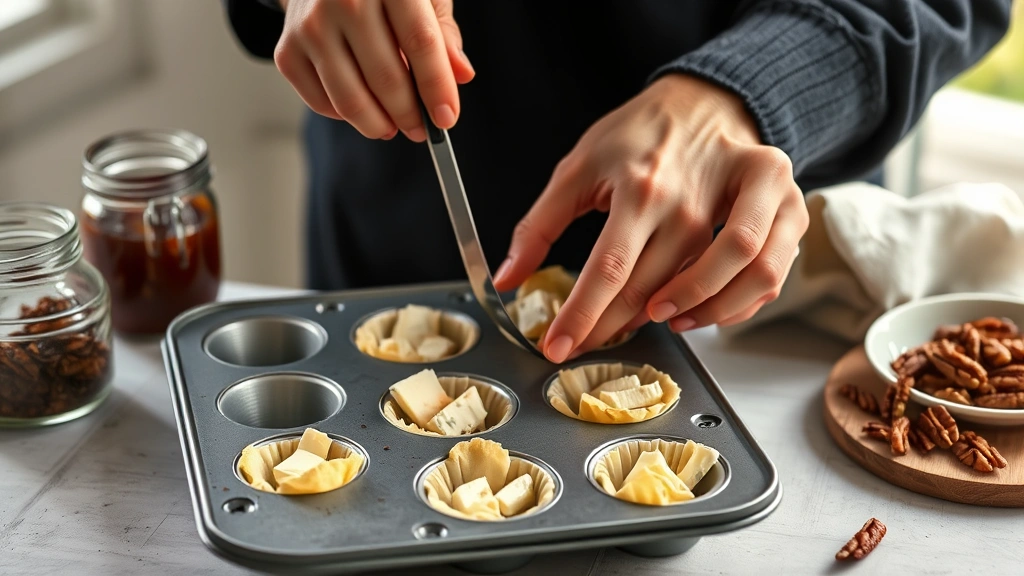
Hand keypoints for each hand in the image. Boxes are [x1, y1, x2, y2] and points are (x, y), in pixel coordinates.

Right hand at [274, 0, 474, 139]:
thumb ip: (442, 33)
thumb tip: (462, 75)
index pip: (421, 43)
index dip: (437, 87)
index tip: (447, 119)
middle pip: (386, 78)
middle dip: (409, 115)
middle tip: (422, 130)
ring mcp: (310, 26)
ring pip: (350, 100)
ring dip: (378, 125)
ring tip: (393, 126)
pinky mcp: (287, 50)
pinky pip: (321, 104)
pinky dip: (346, 117)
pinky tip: (363, 106)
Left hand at [492, 75, 808, 362]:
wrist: (706, 99)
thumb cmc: (639, 135)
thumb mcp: (578, 166)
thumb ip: (540, 225)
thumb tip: (508, 278)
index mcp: (640, 187)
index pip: (608, 268)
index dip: (581, 317)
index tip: (557, 347)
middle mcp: (694, 201)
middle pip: (656, 287)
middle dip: (615, 327)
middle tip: (590, 342)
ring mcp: (747, 205)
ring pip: (723, 285)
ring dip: (685, 318)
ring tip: (651, 324)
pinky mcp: (785, 208)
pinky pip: (767, 276)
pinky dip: (736, 306)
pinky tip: (702, 311)